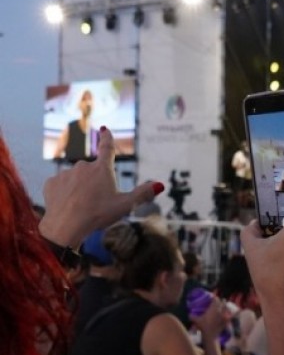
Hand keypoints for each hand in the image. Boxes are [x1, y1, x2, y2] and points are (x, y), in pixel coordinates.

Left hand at [40, 127, 162, 246]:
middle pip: (92, 171)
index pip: (107, 148)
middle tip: (97, 203)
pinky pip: (61, 186)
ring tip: (82, 208)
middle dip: (95, 183)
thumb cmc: (98, 214)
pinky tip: (68, 206)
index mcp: (102, 169)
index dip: (107, 138)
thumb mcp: (125, 206)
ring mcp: (66, 173)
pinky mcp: (51, 183)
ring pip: (76, 180)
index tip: (105, 129)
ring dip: (80, 189)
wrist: (66, 226)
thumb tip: (161, 185)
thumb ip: (143, 194)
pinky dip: (65, 194)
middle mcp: (83, 166)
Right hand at [191, 296, 227, 338]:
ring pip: (227, 308)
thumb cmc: (203, 326)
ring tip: (225, 306)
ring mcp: (224, 316)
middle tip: (220, 301)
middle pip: (223, 302)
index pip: (216, 299)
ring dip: (226, 306)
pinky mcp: (226, 321)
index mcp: (213, 308)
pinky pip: (230, 316)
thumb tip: (189, 314)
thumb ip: (192, 316)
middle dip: (222, 301)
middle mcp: (220, 310)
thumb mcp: (196, 320)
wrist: (210, 335)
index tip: (214, 297)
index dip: (215, 298)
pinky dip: (230, 314)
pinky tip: (230, 314)